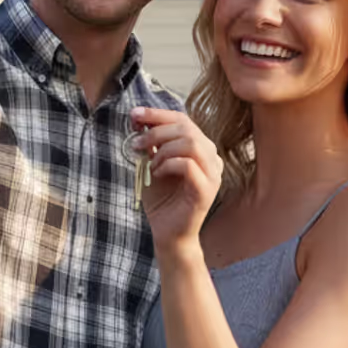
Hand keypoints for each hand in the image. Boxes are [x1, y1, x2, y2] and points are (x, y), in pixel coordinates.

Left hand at [129, 107, 221, 249]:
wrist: (168, 233)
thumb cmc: (162, 199)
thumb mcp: (151, 164)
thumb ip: (150, 144)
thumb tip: (139, 120)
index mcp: (200, 149)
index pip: (183, 120)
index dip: (157, 114)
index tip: (134, 114)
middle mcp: (211, 158)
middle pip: (187, 128)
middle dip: (156, 131)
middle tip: (136, 143)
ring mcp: (212, 174)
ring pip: (191, 143)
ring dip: (162, 148)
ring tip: (149, 162)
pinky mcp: (207, 190)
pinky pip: (189, 165)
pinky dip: (167, 165)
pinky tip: (156, 174)